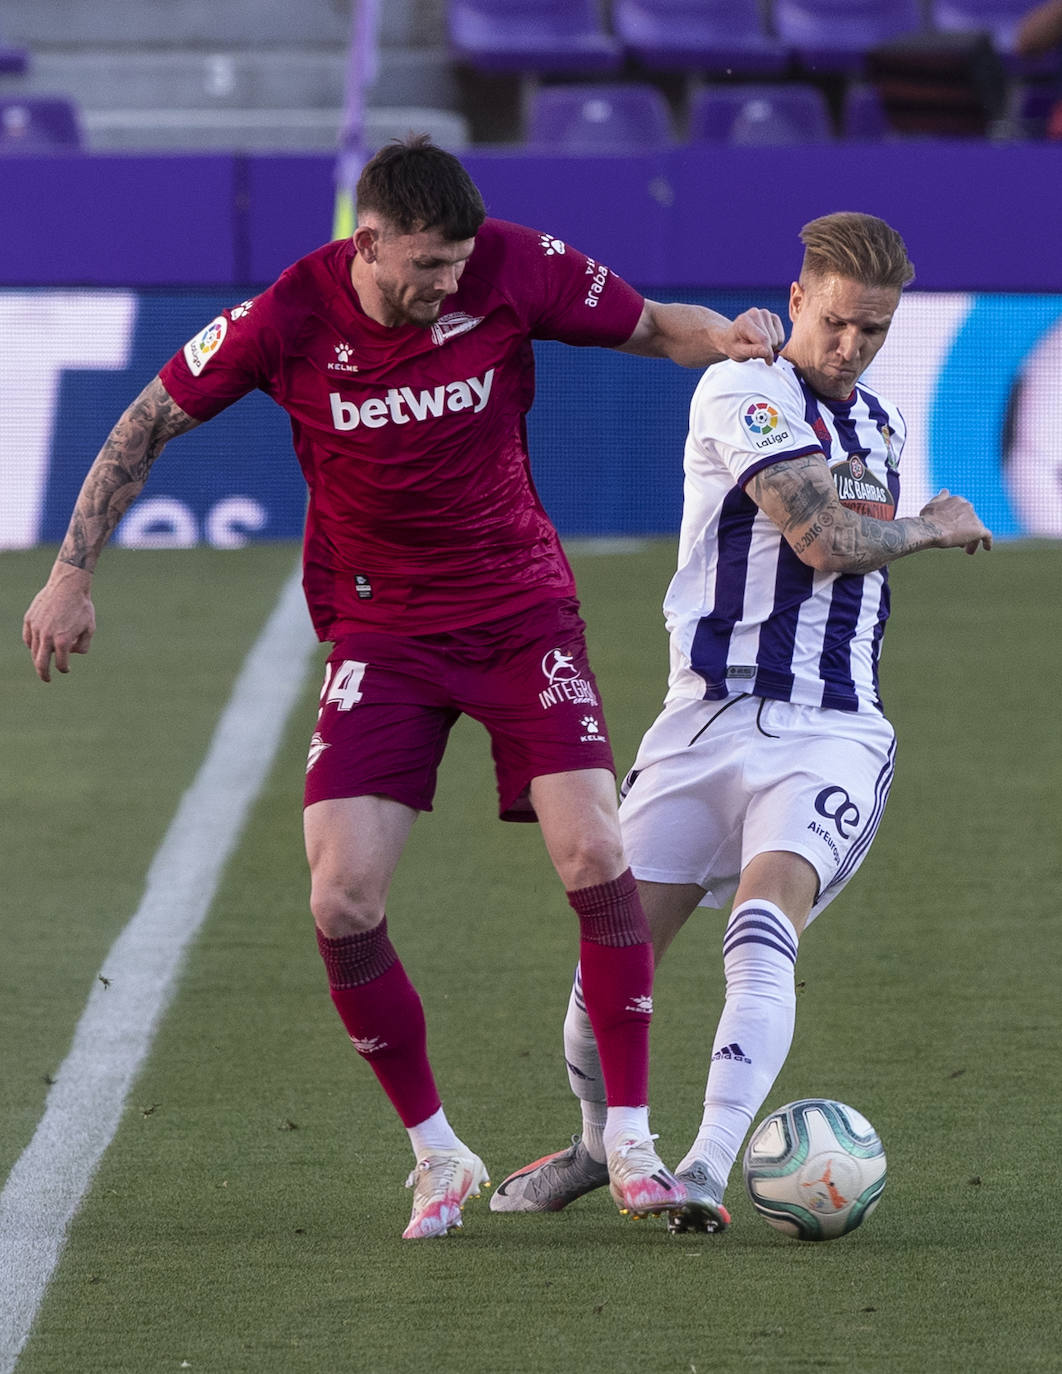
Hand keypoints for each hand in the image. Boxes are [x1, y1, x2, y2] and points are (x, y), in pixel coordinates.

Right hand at [22, 563, 96, 681]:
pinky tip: (37, 646)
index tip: (66, 669)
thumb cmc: (82, 607)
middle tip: (47, 679)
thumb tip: (71, 654)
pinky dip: (32, 645)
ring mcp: (36, 628)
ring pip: (33, 651)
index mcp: (63, 641)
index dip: (65, 669)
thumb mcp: (89, 628)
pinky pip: (27, 638)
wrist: (68, 585)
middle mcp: (47, 637)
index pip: (61, 664)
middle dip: (44, 674)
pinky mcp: (29, 620)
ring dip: (39, 658)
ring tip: (43, 662)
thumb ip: (82, 646)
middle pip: (40, 664)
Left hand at [722, 308, 785, 363]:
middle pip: (772, 339)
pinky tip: (764, 342)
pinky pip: (781, 336)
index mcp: (744, 321)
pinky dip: (775, 343)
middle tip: (754, 351)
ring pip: (778, 338)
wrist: (731, 337)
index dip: (768, 353)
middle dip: (766, 350)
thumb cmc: (733, 345)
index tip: (768, 362)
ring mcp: (765, 314)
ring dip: (770, 347)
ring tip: (757, 346)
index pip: (763, 339)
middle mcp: (755, 314)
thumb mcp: (738, 352)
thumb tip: (767, 352)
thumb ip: (752, 351)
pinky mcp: (773, 317)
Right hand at [920, 489, 992, 553]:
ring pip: (977, 530)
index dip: (960, 522)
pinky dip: (987, 542)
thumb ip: (940, 498)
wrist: (931, 529)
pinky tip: (987, 548)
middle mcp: (968, 506)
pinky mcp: (978, 530)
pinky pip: (987, 536)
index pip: (963, 511)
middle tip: (960, 543)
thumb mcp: (932, 505)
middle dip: (966, 531)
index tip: (955, 530)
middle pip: (971, 521)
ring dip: (972, 540)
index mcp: (958, 500)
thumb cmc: (928, 519)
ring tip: (967, 550)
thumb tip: (945, 491)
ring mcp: (974, 518)